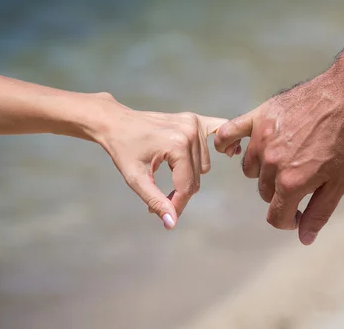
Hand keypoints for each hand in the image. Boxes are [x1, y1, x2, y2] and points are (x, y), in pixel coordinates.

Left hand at [96, 98, 227, 229]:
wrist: (117, 122)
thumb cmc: (123, 150)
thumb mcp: (135, 178)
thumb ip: (156, 201)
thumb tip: (172, 223)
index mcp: (177, 145)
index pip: (187, 186)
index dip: (177, 204)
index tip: (166, 217)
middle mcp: (190, 132)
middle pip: (197, 177)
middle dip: (181, 191)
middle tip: (161, 196)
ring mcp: (195, 123)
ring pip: (204, 165)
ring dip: (189, 174)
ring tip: (168, 172)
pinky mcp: (196, 119)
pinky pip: (218, 131)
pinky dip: (223, 143)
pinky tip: (226, 151)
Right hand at [214, 70, 343, 244]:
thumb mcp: (340, 182)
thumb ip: (319, 213)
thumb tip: (303, 238)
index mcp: (291, 182)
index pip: (275, 216)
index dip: (288, 220)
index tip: (298, 213)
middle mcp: (272, 163)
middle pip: (264, 192)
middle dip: (281, 193)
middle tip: (301, 179)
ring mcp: (262, 139)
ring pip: (251, 168)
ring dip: (264, 170)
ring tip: (284, 158)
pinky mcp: (258, 117)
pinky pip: (229, 133)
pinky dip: (227, 143)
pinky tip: (233, 148)